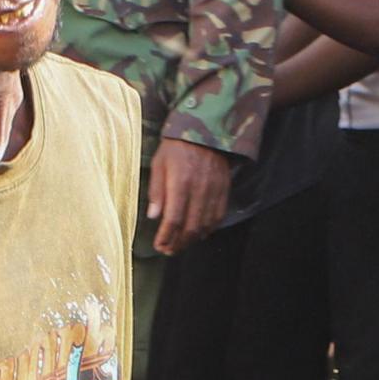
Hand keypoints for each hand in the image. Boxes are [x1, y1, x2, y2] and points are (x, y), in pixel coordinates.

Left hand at [144, 138, 236, 255]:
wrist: (206, 129)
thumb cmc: (177, 146)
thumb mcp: (159, 164)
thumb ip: (157, 191)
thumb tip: (154, 216)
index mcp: (180, 182)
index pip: (173, 218)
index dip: (166, 236)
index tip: (159, 245)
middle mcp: (199, 189)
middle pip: (191, 227)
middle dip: (179, 243)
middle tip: (169, 250)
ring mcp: (214, 191)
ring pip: (205, 225)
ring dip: (193, 239)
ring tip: (181, 244)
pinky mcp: (224, 189)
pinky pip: (219, 216)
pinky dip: (209, 228)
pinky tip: (200, 233)